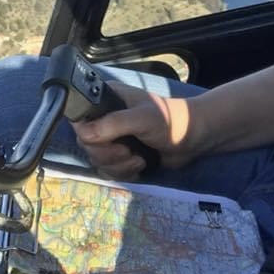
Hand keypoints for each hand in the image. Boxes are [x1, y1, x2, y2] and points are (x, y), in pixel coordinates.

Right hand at [71, 81, 199, 179]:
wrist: (194, 139)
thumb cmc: (170, 120)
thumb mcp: (141, 118)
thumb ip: (112, 124)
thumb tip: (83, 135)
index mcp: (106, 101)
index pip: (80, 118)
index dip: (87, 133)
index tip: (104, 140)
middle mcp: (105, 119)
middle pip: (86, 144)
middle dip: (108, 154)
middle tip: (127, 150)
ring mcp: (113, 139)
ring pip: (98, 160)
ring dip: (119, 165)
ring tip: (139, 158)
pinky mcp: (121, 157)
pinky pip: (110, 171)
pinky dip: (124, 172)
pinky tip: (140, 164)